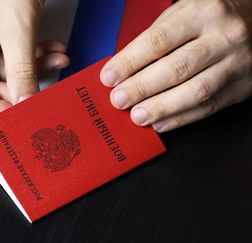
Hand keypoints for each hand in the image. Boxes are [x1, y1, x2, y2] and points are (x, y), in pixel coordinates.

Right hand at [0, 0, 68, 116]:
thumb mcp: (18, 29)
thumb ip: (21, 70)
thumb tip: (24, 102)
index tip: (13, 117)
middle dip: (21, 87)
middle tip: (41, 98)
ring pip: (12, 70)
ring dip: (37, 69)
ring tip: (58, 63)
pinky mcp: (7, 34)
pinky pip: (22, 55)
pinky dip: (40, 55)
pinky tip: (57, 52)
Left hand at [101, 0, 251, 131]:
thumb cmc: (210, 17)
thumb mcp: (183, 13)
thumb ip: (155, 39)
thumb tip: (123, 70)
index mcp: (202, 13)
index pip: (158, 41)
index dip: (129, 62)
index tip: (109, 78)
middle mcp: (223, 37)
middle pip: (176, 68)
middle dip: (142, 88)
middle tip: (119, 100)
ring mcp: (237, 63)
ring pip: (195, 92)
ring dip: (161, 108)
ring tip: (137, 116)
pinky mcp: (242, 87)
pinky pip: (209, 108)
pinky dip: (181, 119)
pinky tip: (160, 123)